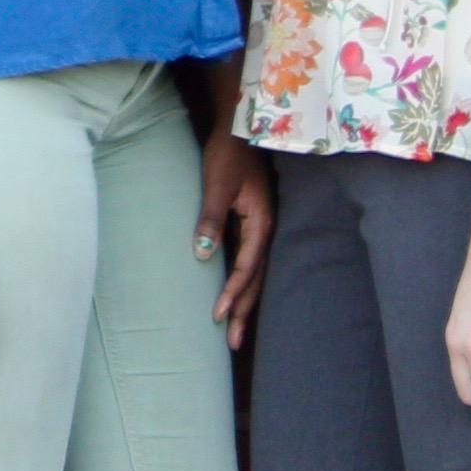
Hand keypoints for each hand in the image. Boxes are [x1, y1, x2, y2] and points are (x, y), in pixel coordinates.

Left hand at [197, 132, 275, 348]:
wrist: (241, 126)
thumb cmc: (228, 153)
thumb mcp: (217, 185)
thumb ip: (211, 219)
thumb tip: (204, 256)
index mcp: (262, 222)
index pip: (247, 268)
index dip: (233, 294)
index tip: (218, 316)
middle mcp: (267, 229)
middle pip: (257, 279)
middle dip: (245, 311)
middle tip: (234, 343)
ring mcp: (263, 227)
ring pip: (257, 273)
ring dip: (246, 301)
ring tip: (235, 329)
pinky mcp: (254, 223)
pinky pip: (251, 260)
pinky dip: (244, 282)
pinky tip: (236, 294)